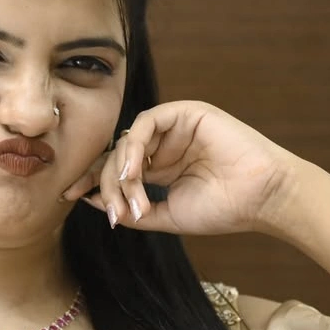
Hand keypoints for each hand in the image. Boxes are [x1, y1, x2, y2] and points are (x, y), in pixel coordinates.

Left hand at [61, 99, 304, 237]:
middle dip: (105, 184)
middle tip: (114, 211)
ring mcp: (174, 128)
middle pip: (116, 156)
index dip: (92, 182)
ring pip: (127, 141)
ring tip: (130, 197)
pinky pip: (146, 123)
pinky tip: (135, 172)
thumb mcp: (166, 216)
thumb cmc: (222, 210)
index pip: (116, 170)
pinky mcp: (186, 112)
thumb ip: (131, 209)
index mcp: (160, 168)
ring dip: (121, 171)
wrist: (261, 199)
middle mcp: (164, 146)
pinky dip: (134, 147)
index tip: (69, 197)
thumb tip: (91, 202)